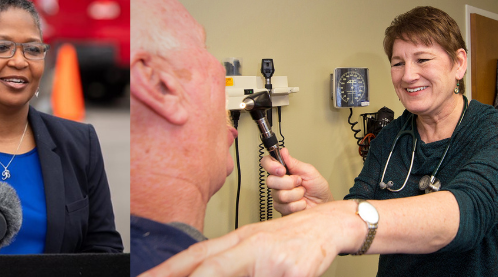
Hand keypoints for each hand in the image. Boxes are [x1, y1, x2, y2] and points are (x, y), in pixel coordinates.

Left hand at [141, 200, 361, 276]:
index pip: (196, 254)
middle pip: (212, 265)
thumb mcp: (252, 245)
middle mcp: (251, 246)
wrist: (328, 226)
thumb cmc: (287, 239)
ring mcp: (273, 261)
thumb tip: (197, 272)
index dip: (169, 268)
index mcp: (237, 239)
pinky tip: (269, 276)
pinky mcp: (295, 273)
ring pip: (240, 276)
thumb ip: (227, 261)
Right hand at [263, 148, 330, 214]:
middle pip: (270, 181)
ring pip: (280, 195)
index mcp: (283, 171)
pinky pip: (286, 206)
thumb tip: (283, 151)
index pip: (267, 163)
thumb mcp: (309, 171)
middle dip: (289, 182)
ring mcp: (278, 196)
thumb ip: (294, 162)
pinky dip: (298, 204)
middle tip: (299, 182)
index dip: (271, 165)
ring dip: (296, 194)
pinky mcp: (281, 208)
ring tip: (302, 193)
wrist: (323, 203)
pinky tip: (301, 202)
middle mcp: (278, 183)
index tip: (282, 170)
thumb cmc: (318, 188)